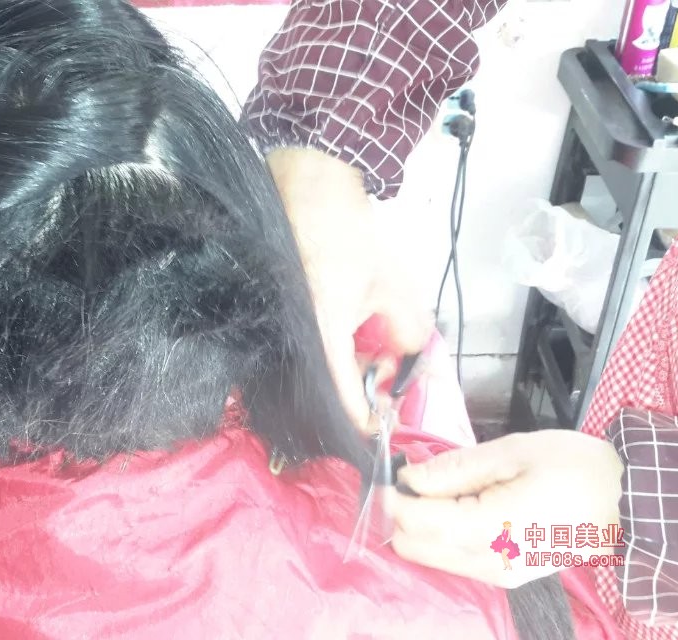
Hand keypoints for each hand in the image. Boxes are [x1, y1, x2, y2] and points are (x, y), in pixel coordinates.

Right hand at [266, 147, 431, 433]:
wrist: (306, 192)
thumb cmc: (347, 235)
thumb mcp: (393, 286)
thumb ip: (407, 333)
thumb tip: (402, 367)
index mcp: (321, 327)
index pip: (341, 395)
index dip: (363, 418)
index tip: (378, 425)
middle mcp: (290, 333)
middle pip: (321, 388)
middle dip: (353, 390)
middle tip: (379, 376)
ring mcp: (274, 327)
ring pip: (308, 372)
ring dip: (338, 371)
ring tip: (362, 350)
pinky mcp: (270, 319)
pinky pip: (297, 353)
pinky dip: (322, 355)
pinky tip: (341, 339)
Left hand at [387, 430, 623, 588]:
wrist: (632, 503)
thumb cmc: (577, 468)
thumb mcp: (514, 453)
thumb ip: (454, 468)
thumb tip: (407, 477)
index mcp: (491, 530)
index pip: (412, 522)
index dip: (392, 495)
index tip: (392, 468)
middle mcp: (488, 564)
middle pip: (412, 546)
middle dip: (402, 511)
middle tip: (415, 475)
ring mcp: (498, 576)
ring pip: (429, 557)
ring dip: (421, 524)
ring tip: (441, 487)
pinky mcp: (506, 577)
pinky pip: (454, 560)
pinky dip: (443, 535)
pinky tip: (459, 505)